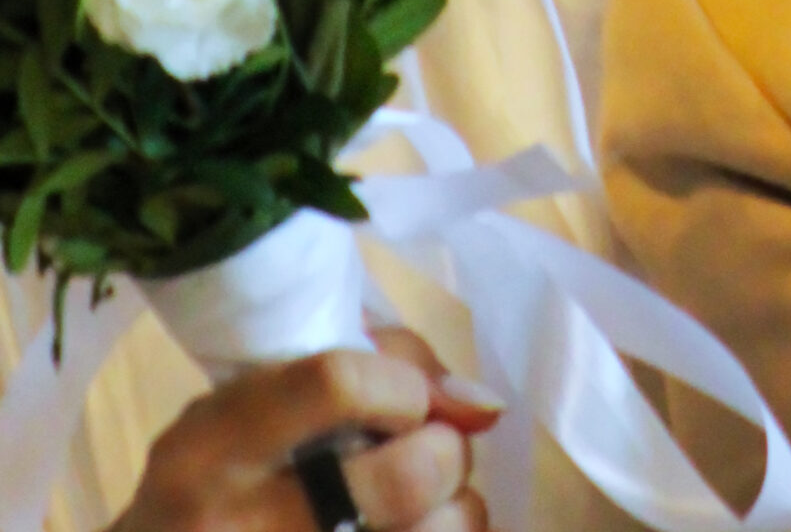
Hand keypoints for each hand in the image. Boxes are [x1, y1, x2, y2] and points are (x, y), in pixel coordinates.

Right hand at [112, 330, 503, 531]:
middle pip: (406, 475)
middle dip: (446, 451)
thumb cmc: (212, 484)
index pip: (339, 384)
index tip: (408, 398)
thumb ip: (368, 370)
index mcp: (215, 448)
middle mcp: (241, 527)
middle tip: (431, 454)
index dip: (402, 382)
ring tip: (430, 507)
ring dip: (458, 513)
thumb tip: (483, 404)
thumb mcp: (246, 407)